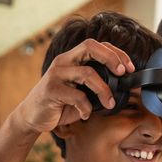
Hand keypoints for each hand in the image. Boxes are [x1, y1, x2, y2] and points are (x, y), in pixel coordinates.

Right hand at [11, 39, 134, 134]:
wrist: (32, 117)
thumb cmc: (60, 104)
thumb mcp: (81, 91)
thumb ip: (96, 84)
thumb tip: (123, 86)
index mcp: (72, 58)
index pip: (96, 45)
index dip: (115, 52)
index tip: (129, 68)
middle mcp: (63, 61)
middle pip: (90, 46)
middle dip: (111, 58)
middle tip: (123, 73)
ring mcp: (56, 74)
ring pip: (87, 73)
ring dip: (104, 90)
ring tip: (109, 104)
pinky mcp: (51, 90)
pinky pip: (77, 96)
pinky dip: (86, 108)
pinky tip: (85, 114)